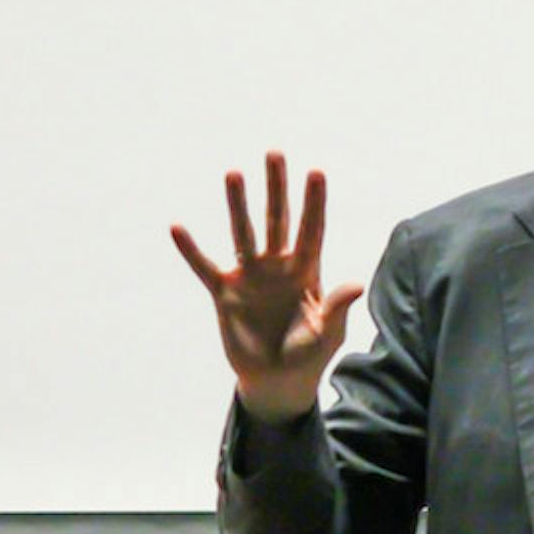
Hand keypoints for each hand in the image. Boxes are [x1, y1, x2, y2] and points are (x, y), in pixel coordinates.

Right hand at [171, 152, 363, 420]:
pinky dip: (191, 250)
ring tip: (233, 173)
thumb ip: (336, 307)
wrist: (278, 380)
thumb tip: (357, 283)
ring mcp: (250, 277)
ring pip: (243, 234)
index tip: (316, 170)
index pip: (311, 229)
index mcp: (307, 272)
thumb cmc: (309, 355)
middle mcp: (278, 266)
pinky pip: (204, 267)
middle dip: (277, 188)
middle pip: (278, 220)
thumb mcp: (327, 333)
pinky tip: (177, 227)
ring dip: (238, 205)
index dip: (314, 202)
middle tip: (274, 153)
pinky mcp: (225, 294)